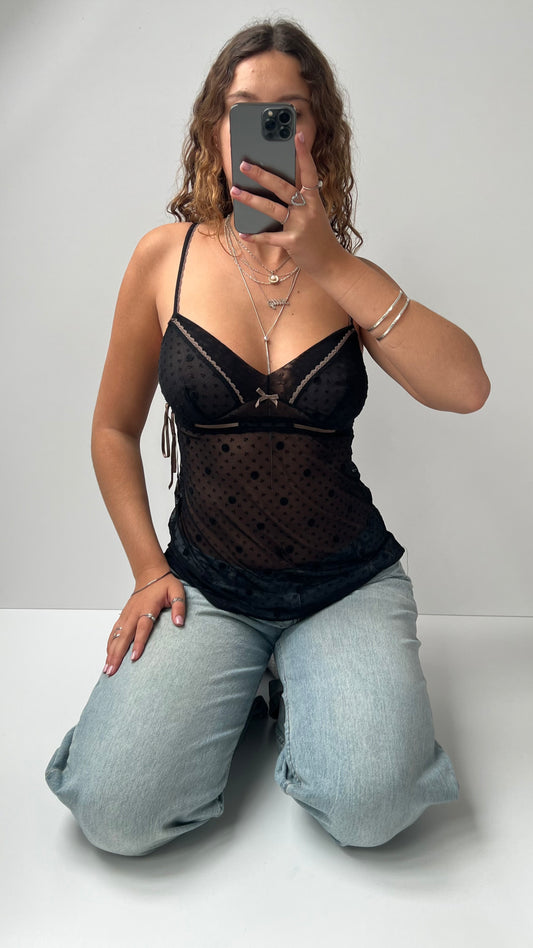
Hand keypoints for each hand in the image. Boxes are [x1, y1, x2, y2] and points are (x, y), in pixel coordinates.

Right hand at [103, 572, 185, 676]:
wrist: (150, 574)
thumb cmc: (165, 584)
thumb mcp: (177, 592)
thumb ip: (179, 607)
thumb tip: (179, 623)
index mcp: (147, 608)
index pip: (142, 628)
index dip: (138, 643)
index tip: (134, 658)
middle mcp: (134, 612)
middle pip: (124, 636)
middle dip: (117, 654)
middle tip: (112, 670)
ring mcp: (127, 614)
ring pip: (116, 635)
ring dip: (110, 652)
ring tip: (107, 668)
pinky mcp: (123, 616)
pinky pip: (114, 631)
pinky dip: (110, 643)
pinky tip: (108, 654)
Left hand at [230, 131, 343, 275]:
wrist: (330, 262)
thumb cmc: (318, 236)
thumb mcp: (314, 213)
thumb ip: (299, 200)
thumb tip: (273, 186)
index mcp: (314, 199)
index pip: (309, 171)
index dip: (304, 153)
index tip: (297, 135)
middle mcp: (307, 209)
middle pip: (282, 187)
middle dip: (261, 174)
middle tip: (244, 164)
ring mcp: (300, 226)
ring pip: (271, 209)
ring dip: (251, 199)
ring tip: (235, 191)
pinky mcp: (292, 242)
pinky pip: (269, 237)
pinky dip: (255, 236)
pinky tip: (242, 232)